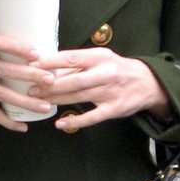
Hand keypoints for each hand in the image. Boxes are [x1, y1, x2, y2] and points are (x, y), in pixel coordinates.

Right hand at [0, 31, 50, 130]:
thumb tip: (34, 54)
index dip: (17, 48)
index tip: (36, 54)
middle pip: (4, 70)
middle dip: (30, 75)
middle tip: (50, 80)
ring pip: (2, 95)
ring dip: (26, 102)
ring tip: (45, 106)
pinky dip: (8, 121)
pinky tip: (23, 125)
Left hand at [27, 48, 170, 131]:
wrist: (148, 82)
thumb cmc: (116, 69)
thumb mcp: (100, 59)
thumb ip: (77, 65)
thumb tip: (45, 67)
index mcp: (99, 57)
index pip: (71, 58)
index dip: (50, 63)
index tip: (32, 66)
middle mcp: (105, 73)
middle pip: (73, 80)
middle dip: (50, 85)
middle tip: (31, 89)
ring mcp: (110, 92)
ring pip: (79, 96)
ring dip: (57, 99)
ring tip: (38, 101)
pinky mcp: (114, 109)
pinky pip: (92, 117)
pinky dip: (76, 121)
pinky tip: (60, 124)